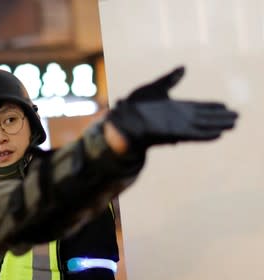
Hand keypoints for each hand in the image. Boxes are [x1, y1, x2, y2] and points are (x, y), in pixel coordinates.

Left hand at [107, 66, 237, 149]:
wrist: (119, 120)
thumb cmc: (134, 104)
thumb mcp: (154, 88)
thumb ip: (170, 79)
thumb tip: (184, 68)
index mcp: (175, 108)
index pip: (198, 107)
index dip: (212, 107)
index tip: (225, 106)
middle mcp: (178, 118)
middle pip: (204, 118)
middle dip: (220, 117)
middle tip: (236, 117)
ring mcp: (176, 127)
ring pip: (202, 127)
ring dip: (217, 126)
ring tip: (233, 125)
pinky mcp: (171, 135)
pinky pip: (192, 136)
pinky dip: (205, 136)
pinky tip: (218, 135)